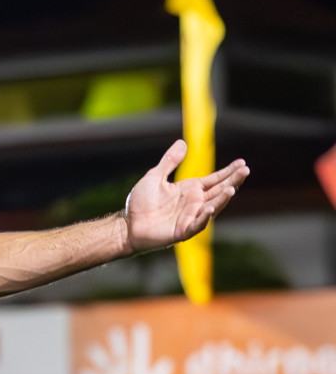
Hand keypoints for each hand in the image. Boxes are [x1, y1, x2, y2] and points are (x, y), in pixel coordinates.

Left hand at [124, 140, 248, 252]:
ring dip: (222, 199)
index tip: (242, 163)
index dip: (228, 172)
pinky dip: (204, 217)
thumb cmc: (140, 202)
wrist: (128, 224)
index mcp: (190, 190)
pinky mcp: (182, 231)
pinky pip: (196, 224)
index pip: (214, 179)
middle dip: (232, 181)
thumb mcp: (155, 176)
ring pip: (212, 207)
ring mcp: (190, 217)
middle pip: (218, 191)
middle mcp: (194, 203)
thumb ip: (169, 161)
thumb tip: (182, 143)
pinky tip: (210, 208)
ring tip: (232, 189)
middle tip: (245, 170)